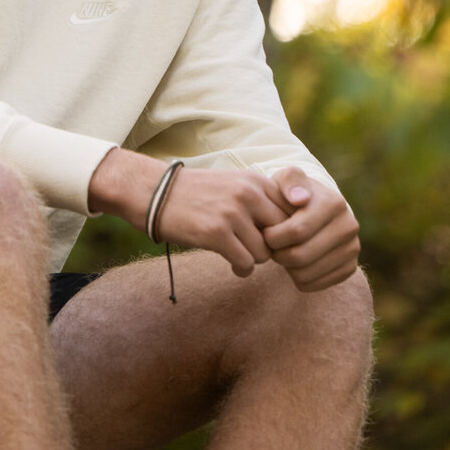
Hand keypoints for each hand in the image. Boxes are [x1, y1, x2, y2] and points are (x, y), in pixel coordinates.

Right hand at [88, 149, 289, 279]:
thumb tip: (294, 234)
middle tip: (257, 252)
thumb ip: (263, 202)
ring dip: (253, 259)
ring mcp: (232, 212)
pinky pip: (245, 264)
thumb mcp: (235, 185)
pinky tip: (231, 264)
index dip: (285, 233)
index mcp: (255, 180)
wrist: (155, 193)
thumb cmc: (199, 194)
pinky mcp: (217, 232)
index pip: (292, 214)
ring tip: (238, 254)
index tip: (271, 240)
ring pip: (265, 254)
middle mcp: (248, 193)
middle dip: (272, 248)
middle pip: (283, 236)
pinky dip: (241, 269)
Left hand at [260, 168, 360, 291]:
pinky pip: (315, 285)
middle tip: (271, 247)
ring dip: (286, 267)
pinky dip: (298, 278)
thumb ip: (290, 181)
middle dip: (278, 253)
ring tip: (282, 252)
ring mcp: (352, 248)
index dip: (273, 237)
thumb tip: (300, 198)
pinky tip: (294, 263)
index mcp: (333, 203)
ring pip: (306, 273)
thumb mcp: (287, 179)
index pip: (297, 231)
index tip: (264, 232)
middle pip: (301, 256)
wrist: (316, 209)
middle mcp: (348, 226)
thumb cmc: (293, 194)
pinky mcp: (350, 267)